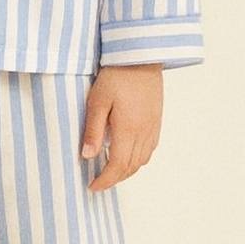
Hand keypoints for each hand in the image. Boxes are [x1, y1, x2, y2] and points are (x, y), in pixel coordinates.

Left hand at [81, 64, 162, 191]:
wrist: (141, 57)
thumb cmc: (116, 75)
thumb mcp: (97, 101)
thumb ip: (93, 130)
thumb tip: (87, 156)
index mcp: (127, 129)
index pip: (117, 166)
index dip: (105, 180)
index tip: (92, 186)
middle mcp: (143, 132)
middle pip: (131, 167)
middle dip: (114, 179)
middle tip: (98, 181)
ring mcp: (153, 127)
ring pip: (142, 161)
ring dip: (126, 171)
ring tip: (110, 171)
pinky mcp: (157, 121)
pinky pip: (149, 149)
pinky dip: (138, 160)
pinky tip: (127, 155)